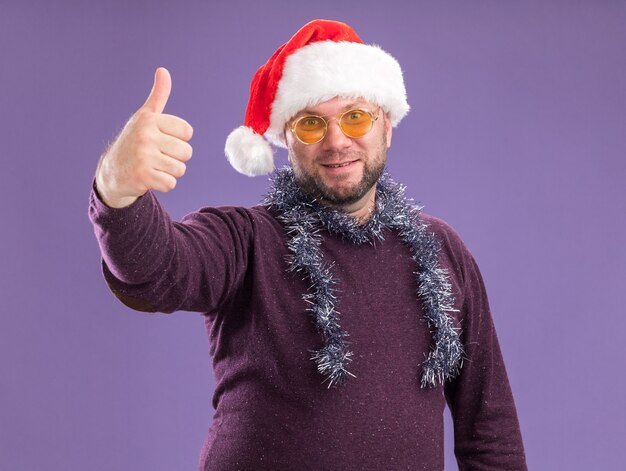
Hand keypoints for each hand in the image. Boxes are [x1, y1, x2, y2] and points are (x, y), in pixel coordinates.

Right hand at [95, 67, 193, 207]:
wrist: (113, 171)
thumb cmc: (135, 141)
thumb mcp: (145, 117)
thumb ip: (158, 96)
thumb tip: (163, 70)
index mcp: (149, 120)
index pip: (187, 132)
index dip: (178, 139)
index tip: (161, 139)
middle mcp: (145, 136)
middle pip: (187, 152)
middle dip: (175, 158)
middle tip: (156, 156)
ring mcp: (143, 157)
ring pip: (180, 169)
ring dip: (170, 172)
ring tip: (153, 166)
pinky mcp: (143, 177)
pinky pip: (171, 184)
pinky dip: (163, 184)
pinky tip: (150, 178)